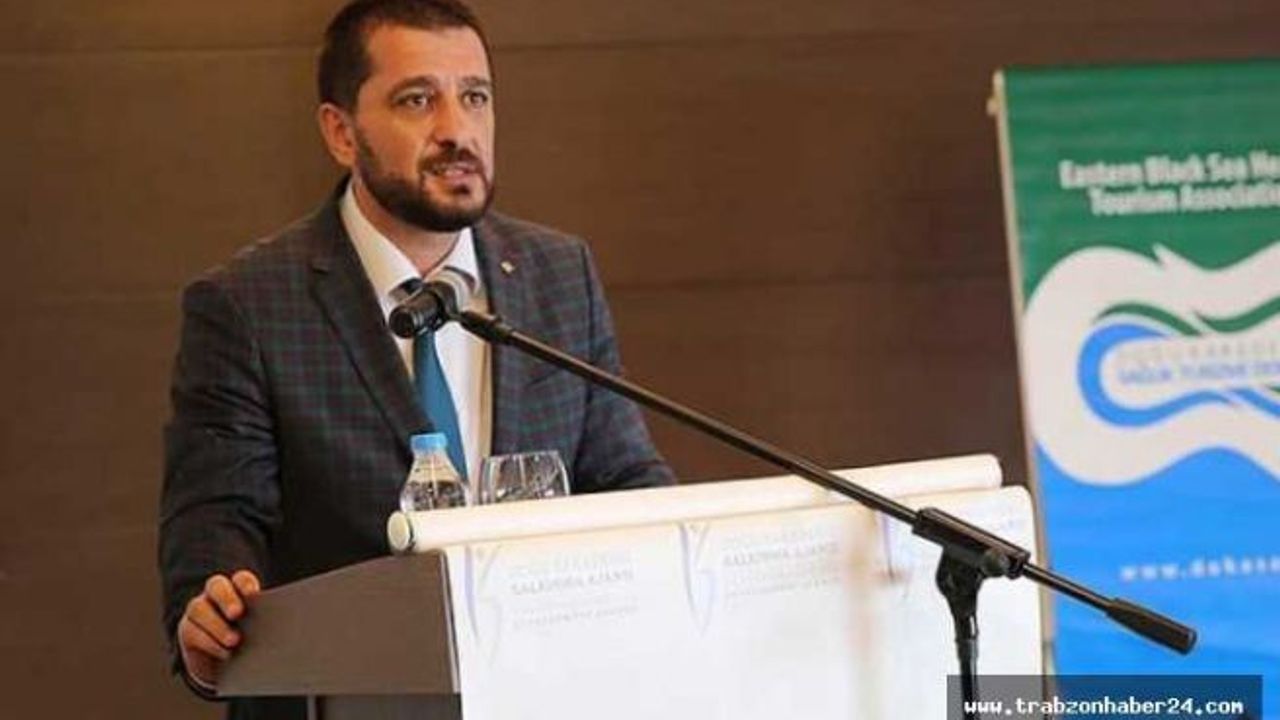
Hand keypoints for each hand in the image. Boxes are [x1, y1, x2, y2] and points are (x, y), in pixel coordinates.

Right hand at [177, 570, 260, 688]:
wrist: (229, 661)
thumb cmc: (251, 638)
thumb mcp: (260, 628)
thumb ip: (266, 620)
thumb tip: (282, 627)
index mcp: (238, 589)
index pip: (240, 579)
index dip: (245, 583)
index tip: (253, 594)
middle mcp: (215, 595)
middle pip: (216, 586)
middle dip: (226, 598)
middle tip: (237, 613)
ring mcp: (199, 610)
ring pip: (199, 608)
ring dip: (216, 625)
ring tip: (234, 640)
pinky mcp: (187, 630)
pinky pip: (192, 632)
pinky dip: (209, 643)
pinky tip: (225, 653)